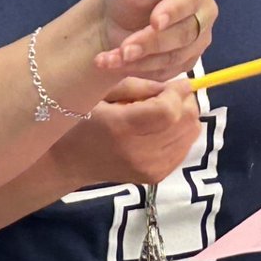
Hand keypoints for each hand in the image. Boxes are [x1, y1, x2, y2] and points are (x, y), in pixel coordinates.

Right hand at [51, 78, 200, 187]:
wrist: (70, 161)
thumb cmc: (80, 119)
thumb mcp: (101, 92)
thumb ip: (137, 86)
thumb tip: (173, 86)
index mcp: (121, 127)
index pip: (168, 110)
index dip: (176, 92)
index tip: (170, 83)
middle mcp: (139, 152)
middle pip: (186, 122)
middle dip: (184, 102)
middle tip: (167, 95)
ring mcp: (150, 168)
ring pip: (191, 134)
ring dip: (183, 117)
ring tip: (162, 111)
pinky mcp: (156, 177)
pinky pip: (185, 148)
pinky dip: (180, 133)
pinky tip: (161, 129)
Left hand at [95, 0, 216, 79]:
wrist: (116, 20)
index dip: (172, 11)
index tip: (154, 22)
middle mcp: (204, 11)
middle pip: (183, 33)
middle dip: (149, 43)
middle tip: (123, 49)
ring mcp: (198, 38)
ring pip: (174, 57)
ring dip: (139, 61)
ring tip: (108, 59)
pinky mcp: (187, 60)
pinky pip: (167, 71)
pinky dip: (138, 71)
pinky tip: (115, 63)